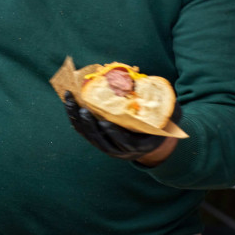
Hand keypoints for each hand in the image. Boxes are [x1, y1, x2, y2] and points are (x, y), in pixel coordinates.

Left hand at [64, 91, 181, 162]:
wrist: (152, 138)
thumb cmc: (159, 122)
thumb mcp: (165, 115)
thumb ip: (161, 104)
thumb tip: (147, 83)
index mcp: (139, 145)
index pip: (124, 143)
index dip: (114, 134)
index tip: (105, 123)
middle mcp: (122, 150)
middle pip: (101, 141)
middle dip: (90, 126)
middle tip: (83, 110)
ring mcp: (109, 147)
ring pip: (89, 136)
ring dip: (78, 120)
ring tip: (70, 103)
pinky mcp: (99, 140)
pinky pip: (84, 132)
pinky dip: (75, 118)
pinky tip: (69, 104)